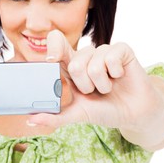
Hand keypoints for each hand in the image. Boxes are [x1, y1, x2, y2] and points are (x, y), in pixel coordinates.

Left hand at [28, 30, 163, 150]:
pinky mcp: (121, 49)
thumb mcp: (78, 115)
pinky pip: (112, 57)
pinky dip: (116, 74)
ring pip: (94, 64)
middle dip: (86, 86)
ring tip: (108, 87)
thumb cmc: (104, 110)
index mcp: (71, 65)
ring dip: (102, 84)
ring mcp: (103, 51)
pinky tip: (119, 77)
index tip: (52, 60)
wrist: (133, 114)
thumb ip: (55, 117)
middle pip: (75, 63)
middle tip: (94, 91)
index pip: (56, 42)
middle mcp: (85, 55)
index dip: (53, 47)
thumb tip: (30, 120)